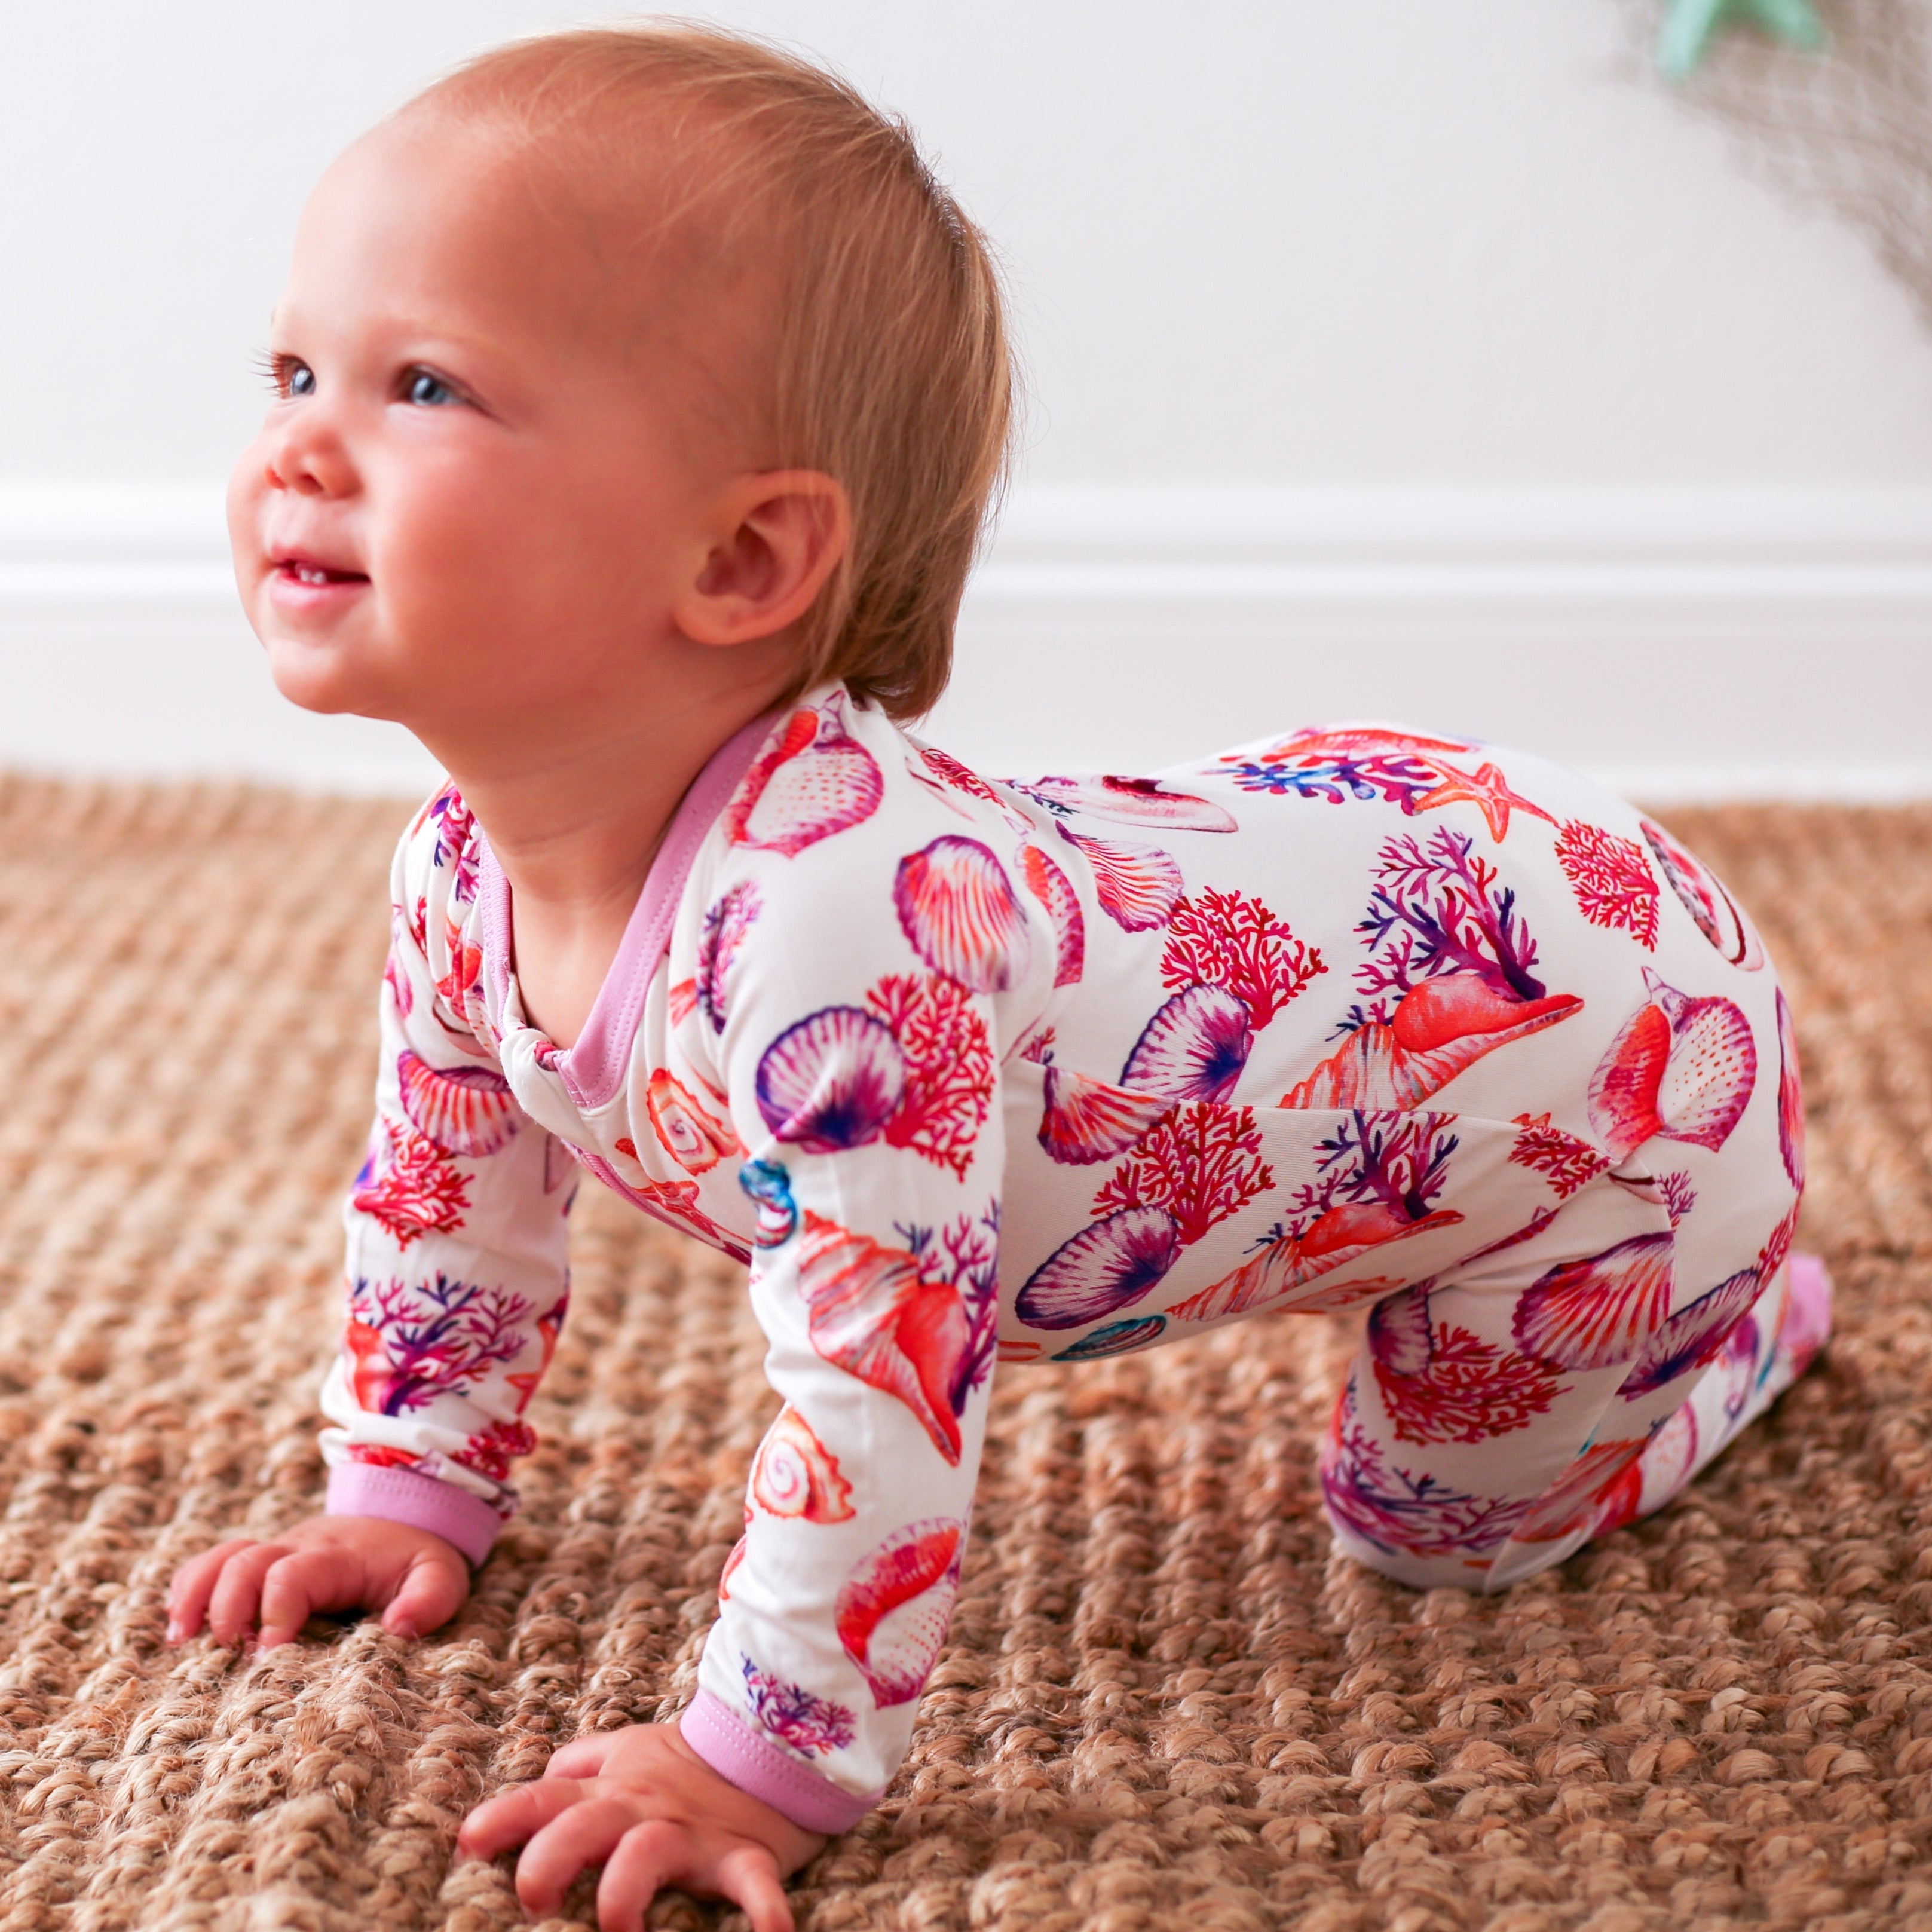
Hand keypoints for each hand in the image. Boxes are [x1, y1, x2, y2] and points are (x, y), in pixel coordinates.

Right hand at [165, 1513, 469, 1648]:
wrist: (405, 1518)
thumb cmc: (416, 1560)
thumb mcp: (441, 1576)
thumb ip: (430, 1600)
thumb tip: (399, 1628)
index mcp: (337, 1555)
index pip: (293, 1573)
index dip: (275, 1611)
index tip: (271, 1655)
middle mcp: (298, 1548)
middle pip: (246, 1561)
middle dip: (229, 1606)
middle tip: (229, 1651)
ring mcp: (274, 1552)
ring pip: (221, 1556)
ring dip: (197, 1594)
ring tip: (181, 1637)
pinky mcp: (260, 1562)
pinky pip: (213, 1562)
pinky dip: (190, 1587)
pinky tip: (180, 1624)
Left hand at [457, 1721, 825, 1931]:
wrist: (770, 1744)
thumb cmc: (685, 1761)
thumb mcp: (625, 1751)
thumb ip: (576, 1767)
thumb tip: (537, 1782)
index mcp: (609, 1789)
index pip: (544, 1798)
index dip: (503, 1818)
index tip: (469, 1842)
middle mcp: (640, 1810)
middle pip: (583, 1826)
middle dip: (550, 1861)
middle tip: (536, 1901)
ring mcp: (690, 1834)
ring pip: (647, 1854)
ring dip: (625, 1892)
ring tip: (618, 1927)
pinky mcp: (743, 1854)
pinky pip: (752, 1882)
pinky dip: (762, 1908)